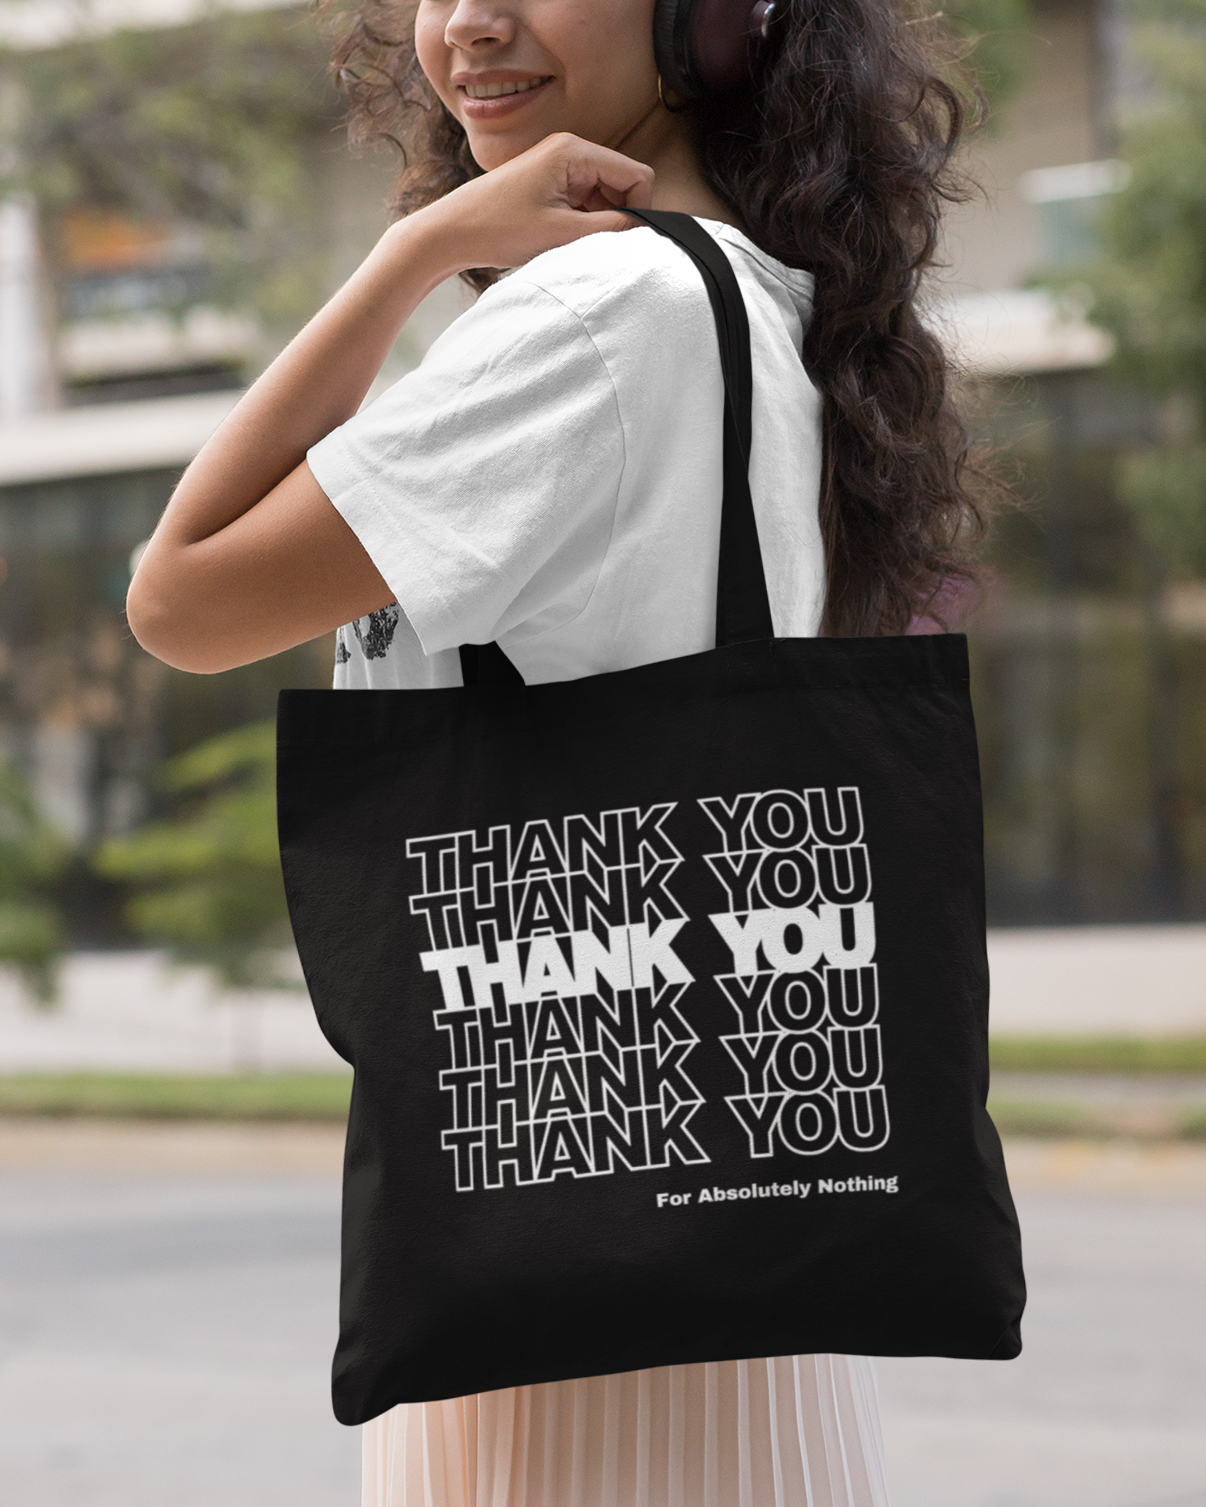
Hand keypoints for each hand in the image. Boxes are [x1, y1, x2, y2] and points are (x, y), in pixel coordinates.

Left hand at [416, 132, 654, 273]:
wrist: (452, 231)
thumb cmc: (498, 227)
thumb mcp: (561, 233)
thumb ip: (610, 229)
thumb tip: (646, 229)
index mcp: (574, 151)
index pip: (636, 175)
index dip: (640, 210)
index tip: (624, 240)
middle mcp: (570, 150)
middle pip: (623, 184)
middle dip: (619, 217)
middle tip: (595, 245)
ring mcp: (560, 167)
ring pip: (605, 197)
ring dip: (600, 223)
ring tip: (573, 243)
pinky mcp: (551, 184)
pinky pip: (586, 203)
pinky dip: (584, 224)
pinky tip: (564, 240)